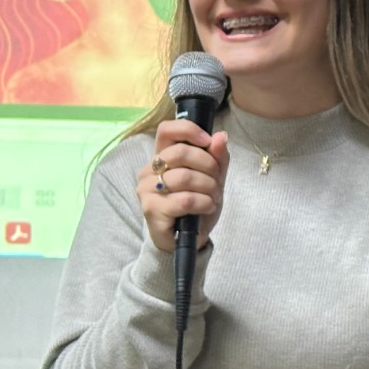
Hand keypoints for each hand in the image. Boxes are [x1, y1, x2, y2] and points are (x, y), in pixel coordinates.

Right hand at [138, 120, 229, 252]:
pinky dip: (204, 203)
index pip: (166, 130)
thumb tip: (221, 136)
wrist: (189, 239)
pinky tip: (206, 207)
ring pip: (185, 177)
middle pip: (180, 152)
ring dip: (209, 187)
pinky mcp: (151, 209)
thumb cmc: (197, 205)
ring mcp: (147, 190)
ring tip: (213, 198)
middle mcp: (149, 170)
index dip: (188, 130)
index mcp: (162, 157)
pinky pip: (185, 199)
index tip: (207, 141)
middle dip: (208, 166)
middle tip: (216, 181)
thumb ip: (217, 157)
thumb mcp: (213, 178)